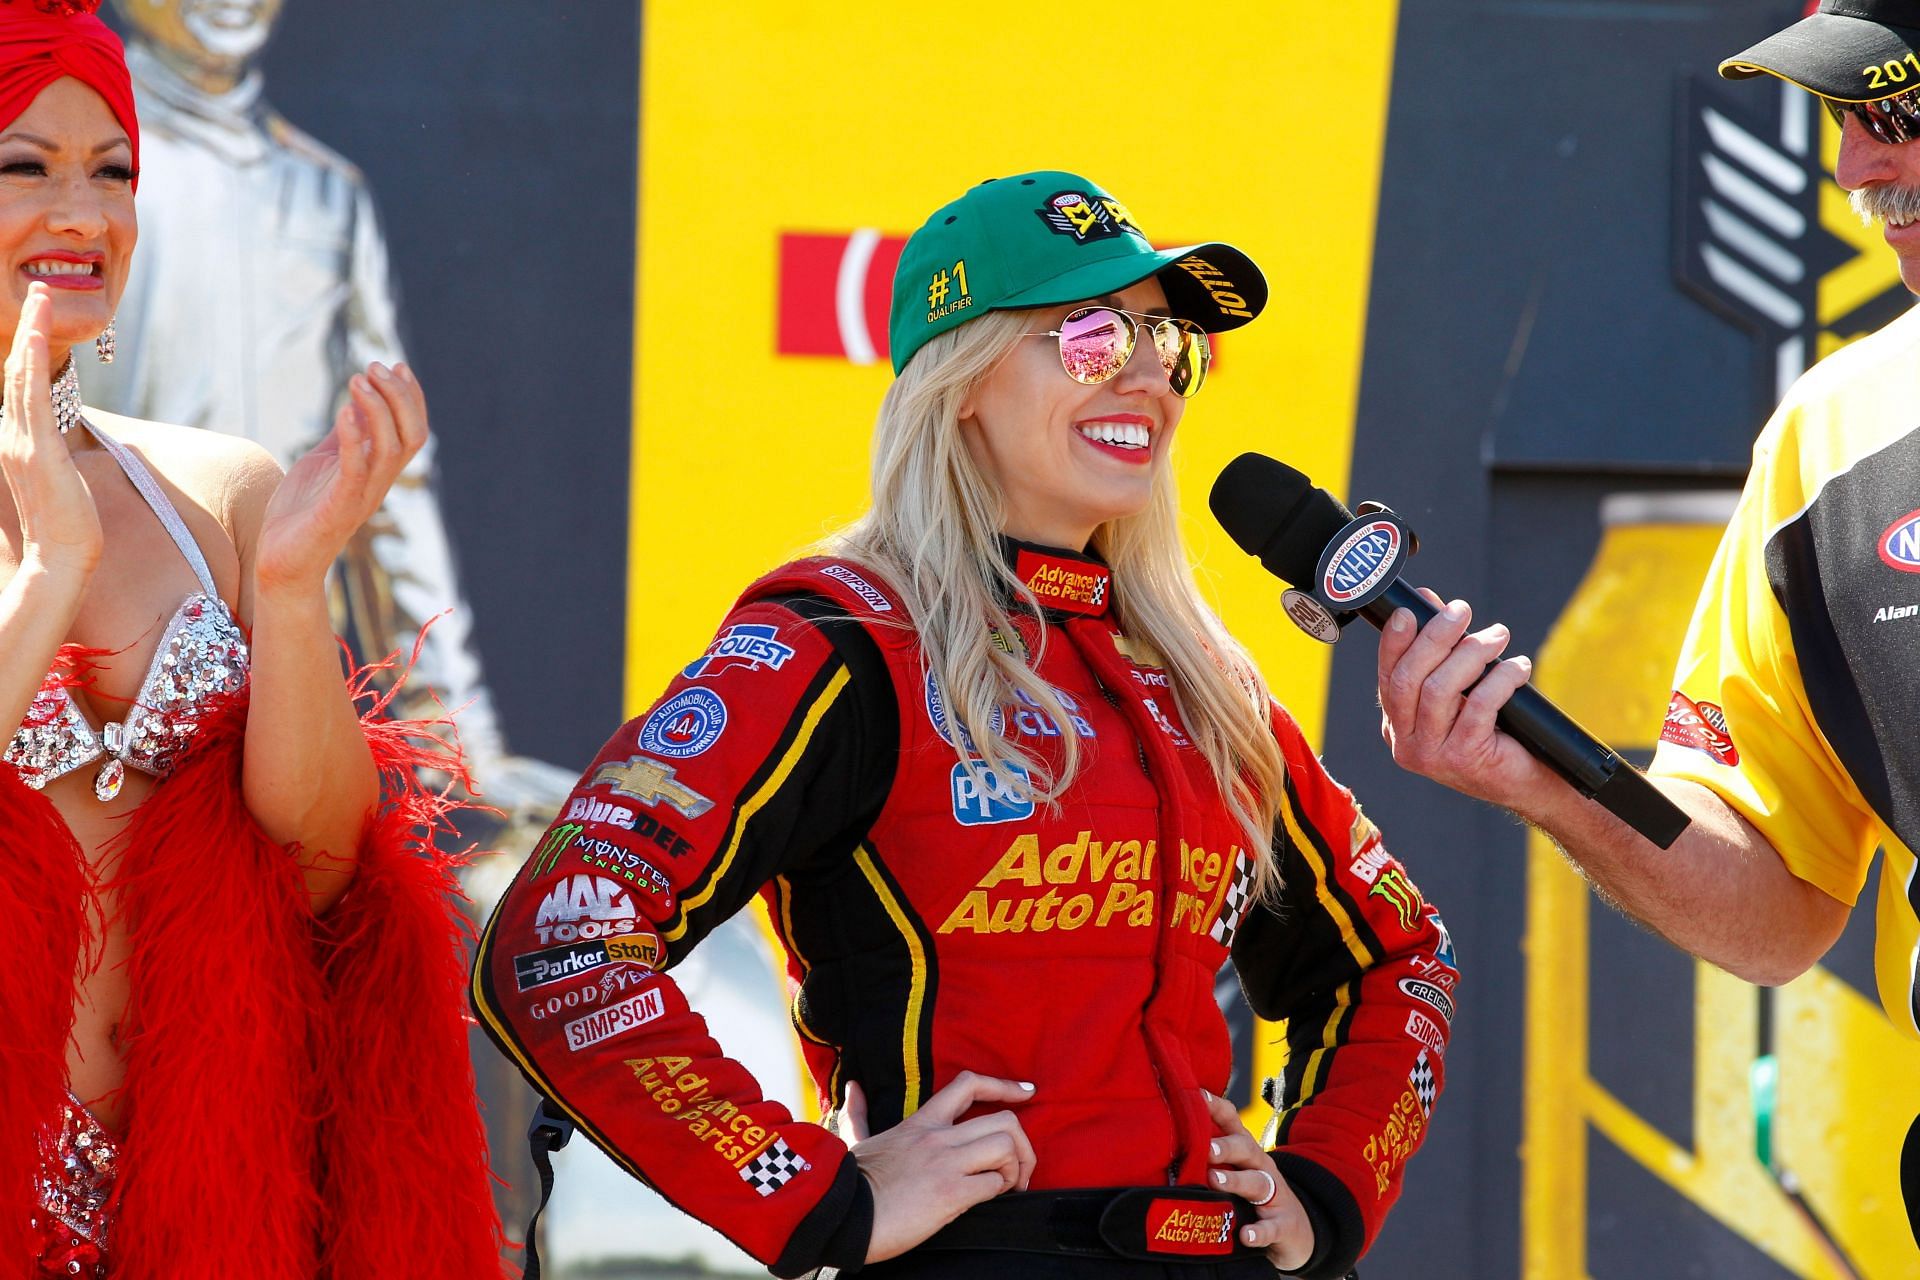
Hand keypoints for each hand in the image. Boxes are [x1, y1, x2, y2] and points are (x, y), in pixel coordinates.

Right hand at [0, 283, 99, 575]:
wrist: (61, 557)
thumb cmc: (65, 524)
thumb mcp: (56, 478)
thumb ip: (50, 453)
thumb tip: (58, 443)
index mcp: (15, 441)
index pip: (18, 385)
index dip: (23, 350)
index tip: (33, 320)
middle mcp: (12, 435)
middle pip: (17, 370)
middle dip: (27, 327)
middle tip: (37, 292)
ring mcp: (23, 440)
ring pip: (23, 374)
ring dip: (32, 331)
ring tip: (41, 296)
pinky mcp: (40, 449)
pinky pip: (34, 396)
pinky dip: (32, 363)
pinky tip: (37, 335)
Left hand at [254, 362, 427, 593]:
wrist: (282, 562)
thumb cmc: (301, 513)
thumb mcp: (324, 462)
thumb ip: (344, 435)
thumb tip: (359, 400)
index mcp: (380, 471)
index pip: (413, 430)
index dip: (412, 396)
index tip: (397, 364)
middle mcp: (380, 483)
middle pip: (413, 435)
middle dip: (400, 396)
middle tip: (375, 366)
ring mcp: (362, 496)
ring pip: (391, 448)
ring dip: (378, 408)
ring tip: (358, 379)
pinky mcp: (339, 508)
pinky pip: (355, 469)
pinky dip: (353, 436)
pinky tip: (342, 409)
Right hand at [835, 1073, 1037, 1262]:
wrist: (840, 1215)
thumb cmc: (848, 1182)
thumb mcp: (856, 1139)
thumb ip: (858, 1113)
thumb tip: (852, 1089)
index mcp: (920, 1122)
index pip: (969, 1085)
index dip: (1005, 1086)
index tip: (1027, 1093)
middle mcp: (938, 1137)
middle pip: (1004, 1120)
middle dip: (1023, 1145)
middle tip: (1020, 1167)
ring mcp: (945, 1164)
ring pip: (1006, 1147)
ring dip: (1016, 1169)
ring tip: (1006, 1186)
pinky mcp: (950, 1194)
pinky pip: (996, 1184)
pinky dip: (1002, 1193)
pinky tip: (992, 1201)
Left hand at [1202, 1090, 1312, 1270]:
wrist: (1296, 1230)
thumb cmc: (1252, 1195)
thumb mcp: (1235, 1170)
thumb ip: (1206, 1158)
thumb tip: (1161, 1147)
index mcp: (1245, 1150)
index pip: (1231, 1120)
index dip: (1215, 1106)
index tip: (1195, 1096)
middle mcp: (1261, 1166)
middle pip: (1246, 1148)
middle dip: (1226, 1146)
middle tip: (1206, 1149)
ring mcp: (1275, 1195)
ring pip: (1258, 1182)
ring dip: (1236, 1180)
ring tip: (1216, 1181)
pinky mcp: (1283, 1224)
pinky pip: (1272, 1227)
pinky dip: (1259, 1232)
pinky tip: (1245, 1235)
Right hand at [1375, 588, 1557, 813]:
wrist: (1529, 782)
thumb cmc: (1495, 732)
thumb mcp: (1460, 690)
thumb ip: (1440, 653)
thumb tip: (1429, 602)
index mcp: (1397, 727)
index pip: (1387, 677)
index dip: (1396, 641)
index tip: (1413, 611)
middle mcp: (1405, 744)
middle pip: (1408, 680)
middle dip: (1434, 637)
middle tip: (1461, 611)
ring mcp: (1432, 756)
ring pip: (1440, 690)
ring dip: (1471, 653)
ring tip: (1497, 636)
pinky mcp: (1465, 758)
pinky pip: (1478, 706)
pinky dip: (1500, 679)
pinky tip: (1518, 667)